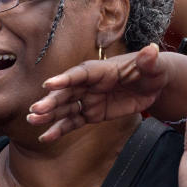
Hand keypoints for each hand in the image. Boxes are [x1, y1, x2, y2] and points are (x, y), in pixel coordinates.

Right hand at [26, 43, 167, 141]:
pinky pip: (73, 122)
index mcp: (101, 70)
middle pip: (67, 92)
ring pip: (65, 108)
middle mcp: (90, 84)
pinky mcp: (92, 114)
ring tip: (32, 121)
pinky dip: (59, 129)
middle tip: (35, 110)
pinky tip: (45, 137)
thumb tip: (152, 49)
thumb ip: (149, 61)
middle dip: (51, 101)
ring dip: (49, 114)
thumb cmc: (152, 71)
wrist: (152, 85)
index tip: (49, 84)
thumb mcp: (154, 66)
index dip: (65, 79)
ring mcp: (89, 99)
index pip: (81, 74)